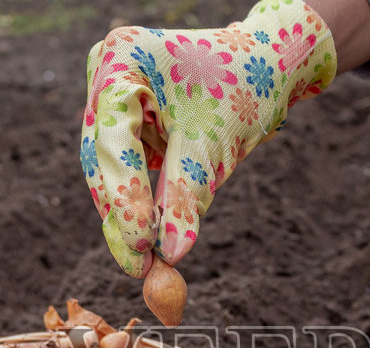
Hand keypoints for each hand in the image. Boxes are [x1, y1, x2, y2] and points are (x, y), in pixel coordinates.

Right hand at [80, 0, 336, 276]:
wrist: (267, 65)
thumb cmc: (246, 87)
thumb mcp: (215, 143)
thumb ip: (186, 194)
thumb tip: (171, 253)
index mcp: (123, 58)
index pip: (113, 140)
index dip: (124, 197)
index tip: (142, 246)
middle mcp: (107, 72)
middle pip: (102, 157)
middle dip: (121, 214)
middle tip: (140, 267)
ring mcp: (111, 96)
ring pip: (109, 170)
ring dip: (127, 214)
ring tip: (147, 262)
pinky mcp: (125, 121)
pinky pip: (125, 169)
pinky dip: (139, 202)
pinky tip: (150, 239)